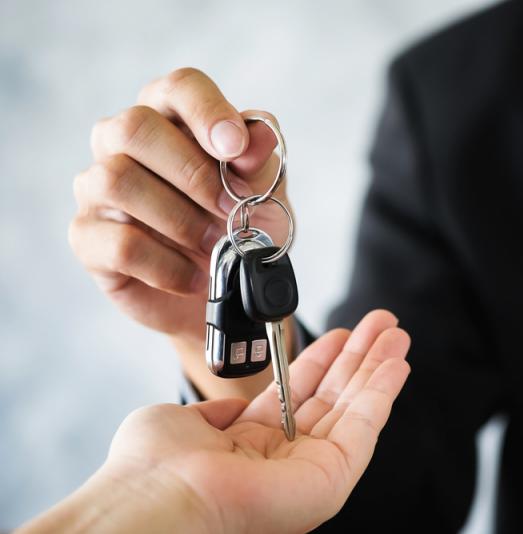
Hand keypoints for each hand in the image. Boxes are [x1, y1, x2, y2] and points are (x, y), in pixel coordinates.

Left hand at [19, 311, 410, 533]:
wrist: (157, 495)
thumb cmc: (154, 468)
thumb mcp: (185, 422)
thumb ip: (218, 413)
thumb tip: (235, 407)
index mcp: (250, 448)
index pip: (299, 396)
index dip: (322, 361)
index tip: (341, 335)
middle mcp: (284, 460)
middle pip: (333, 398)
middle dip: (359, 357)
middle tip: (381, 324)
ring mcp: (310, 470)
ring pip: (354, 409)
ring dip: (378, 367)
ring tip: (396, 333)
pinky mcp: (331, 478)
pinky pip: (365, 427)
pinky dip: (383, 392)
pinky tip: (396, 364)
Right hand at [68, 68, 288, 396]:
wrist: (223, 291)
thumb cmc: (239, 228)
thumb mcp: (265, 195)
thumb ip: (260, 163)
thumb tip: (257, 138)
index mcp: (171, 118)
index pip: (179, 87)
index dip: (207, 111)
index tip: (236, 147)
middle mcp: (123, 144)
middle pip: (135, 127)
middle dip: (193, 172)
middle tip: (231, 208)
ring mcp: (97, 189)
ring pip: (117, 179)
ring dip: (179, 218)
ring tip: (214, 243)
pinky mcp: (88, 237)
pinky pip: (119, 243)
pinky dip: (167, 265)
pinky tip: (192, 276)